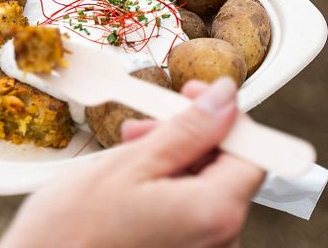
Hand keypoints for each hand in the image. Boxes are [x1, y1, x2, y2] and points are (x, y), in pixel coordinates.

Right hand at [0, 78, 264, 247]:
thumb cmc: (74, 231)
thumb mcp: (131, 164)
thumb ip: (188, 130)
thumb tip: (225, 98)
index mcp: (215, 214)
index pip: (254, 153)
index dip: (227, 116)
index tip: (194, 94)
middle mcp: (219, 242)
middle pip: (226, 170)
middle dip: (190, 136)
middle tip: (145, 123)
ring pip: (203, 188)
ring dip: (172, 158)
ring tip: (129, 148)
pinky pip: (188, 211)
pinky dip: (166, 186)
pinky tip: (132, 177)